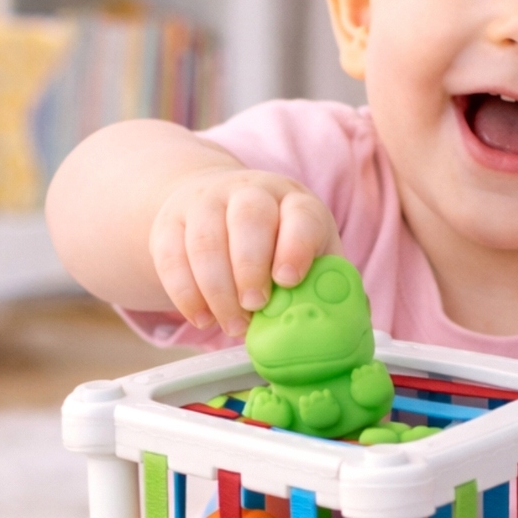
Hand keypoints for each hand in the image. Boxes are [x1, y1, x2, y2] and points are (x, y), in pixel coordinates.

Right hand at [148, 160, 340, 336]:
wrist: (218, 208)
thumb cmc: (275, 244)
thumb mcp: (309, 254)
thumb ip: (326, 286)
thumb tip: (346, 324)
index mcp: (294, 201)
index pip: (299, 214)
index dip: (295, 246)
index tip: (288, 280)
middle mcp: (250, 193)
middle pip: (248, 218)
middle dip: (250, 267)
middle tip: (255, 306)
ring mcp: (206, 203)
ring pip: (205, 240)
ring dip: (217, 289)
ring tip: (231, 324)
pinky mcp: (170, 222)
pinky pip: (172, 256)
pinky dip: (185, 293)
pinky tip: (202, 317)